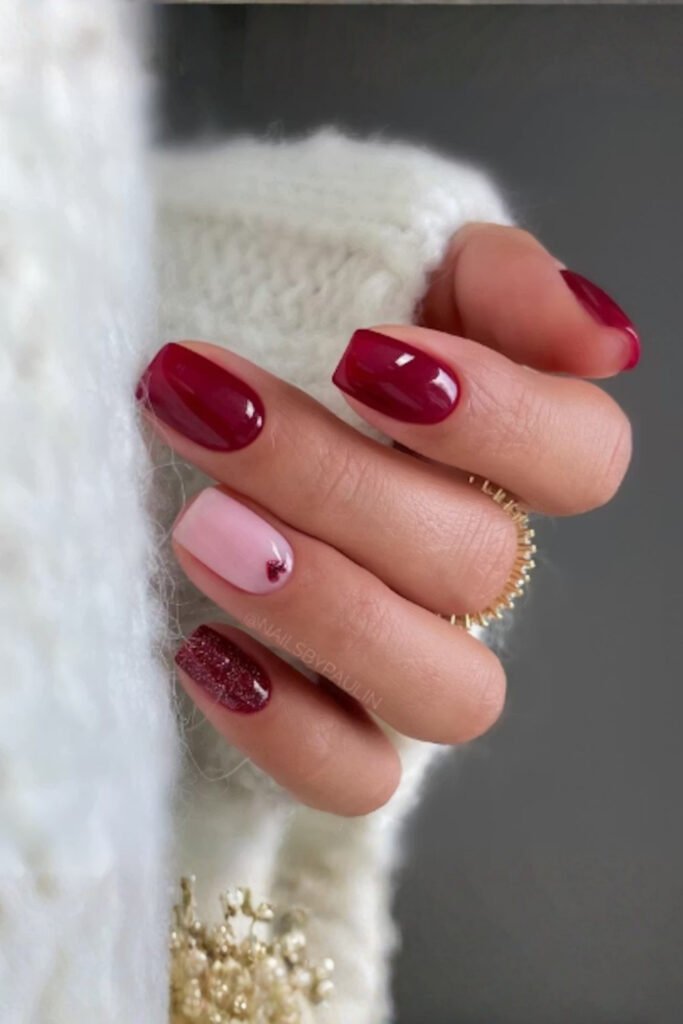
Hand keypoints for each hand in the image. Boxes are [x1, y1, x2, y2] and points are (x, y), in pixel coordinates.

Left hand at [137, 224, 634, 815]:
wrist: (144, 386)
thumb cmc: (250, 300)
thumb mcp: (362, 245)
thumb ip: (488, 274)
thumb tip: (601, 335)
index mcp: (495, 448)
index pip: (586, 458)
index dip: (500, 420)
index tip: (361, 357)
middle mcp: (465, 561)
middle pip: (482, 565)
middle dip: (342, 488)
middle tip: (217, 418)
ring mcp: (405, 655)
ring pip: (445, 692)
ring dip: (328, 612)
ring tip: (202, 532)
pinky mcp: (332, 727)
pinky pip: (358, 779)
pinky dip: (288, 728)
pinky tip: (202, 647)